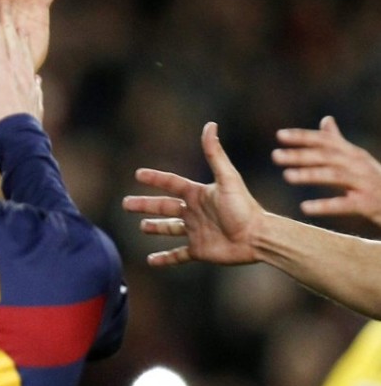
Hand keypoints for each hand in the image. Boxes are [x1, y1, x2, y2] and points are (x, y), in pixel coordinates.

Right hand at [0, 0, 42, 133]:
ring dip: (22, 41)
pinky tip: (34, 76)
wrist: (20, 140)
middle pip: (13, 40)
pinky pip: (34, 81)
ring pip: (26, 56)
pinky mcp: (35, 97)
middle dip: (7, 22)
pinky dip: (32, 74)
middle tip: (5, 6)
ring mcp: (29, 83)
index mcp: (1, 67)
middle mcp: (18, 70)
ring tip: (20, 31)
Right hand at [123, 122, 264, 266]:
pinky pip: (178, 255)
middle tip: (126, 203)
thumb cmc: (244, 208)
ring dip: (155, 227)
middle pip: (164, 207)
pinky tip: (151, 261)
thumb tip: (210, 124)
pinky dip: (165, 258)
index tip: (138, 174)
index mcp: (198, 194)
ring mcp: (196, 232)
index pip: (171, 184)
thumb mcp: (227, 178)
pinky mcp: (199, 251)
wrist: (258, 237)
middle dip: (145, 205)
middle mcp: (195, 212)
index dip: (155, 178)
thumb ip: (215, 153)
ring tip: (141, 227)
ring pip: (169, 229)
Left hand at [273, 116, 380, 225]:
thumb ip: (338, 142)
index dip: (303, 136)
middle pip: (327, 156)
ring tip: (287, 176)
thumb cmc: (375, 181)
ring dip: (310, 174)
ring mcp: (365, 184)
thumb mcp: (357, 160)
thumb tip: (326, 119)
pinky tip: (304, 208)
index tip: (280, 135)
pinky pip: (344, 204)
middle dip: (300, 155)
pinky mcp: (368, 204)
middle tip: (275, 156)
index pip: (326, 141)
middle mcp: (359, 165)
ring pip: (334, 176)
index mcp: (353, 154)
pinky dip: (324, 205)